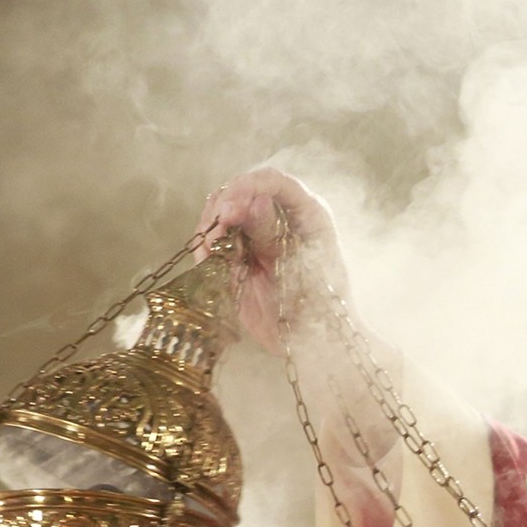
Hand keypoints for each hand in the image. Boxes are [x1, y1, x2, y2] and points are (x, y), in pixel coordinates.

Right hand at [196, 168, 346, 353]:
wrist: (313, 344)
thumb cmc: (320, 306)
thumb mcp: (298, 265)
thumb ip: (272, 232)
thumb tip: (255, 200)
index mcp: (307, 212)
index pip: (273, 182)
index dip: (246, 187)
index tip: (228, 210)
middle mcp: (281, 218)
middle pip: (241, 192)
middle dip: (222, 209)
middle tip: (213, 234)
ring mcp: (258, 235)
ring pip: (222, 214)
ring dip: (210, 228)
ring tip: (208, 251)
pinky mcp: (240, 256)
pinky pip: (215, 241)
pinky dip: (206, 248)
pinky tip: (206, 260)